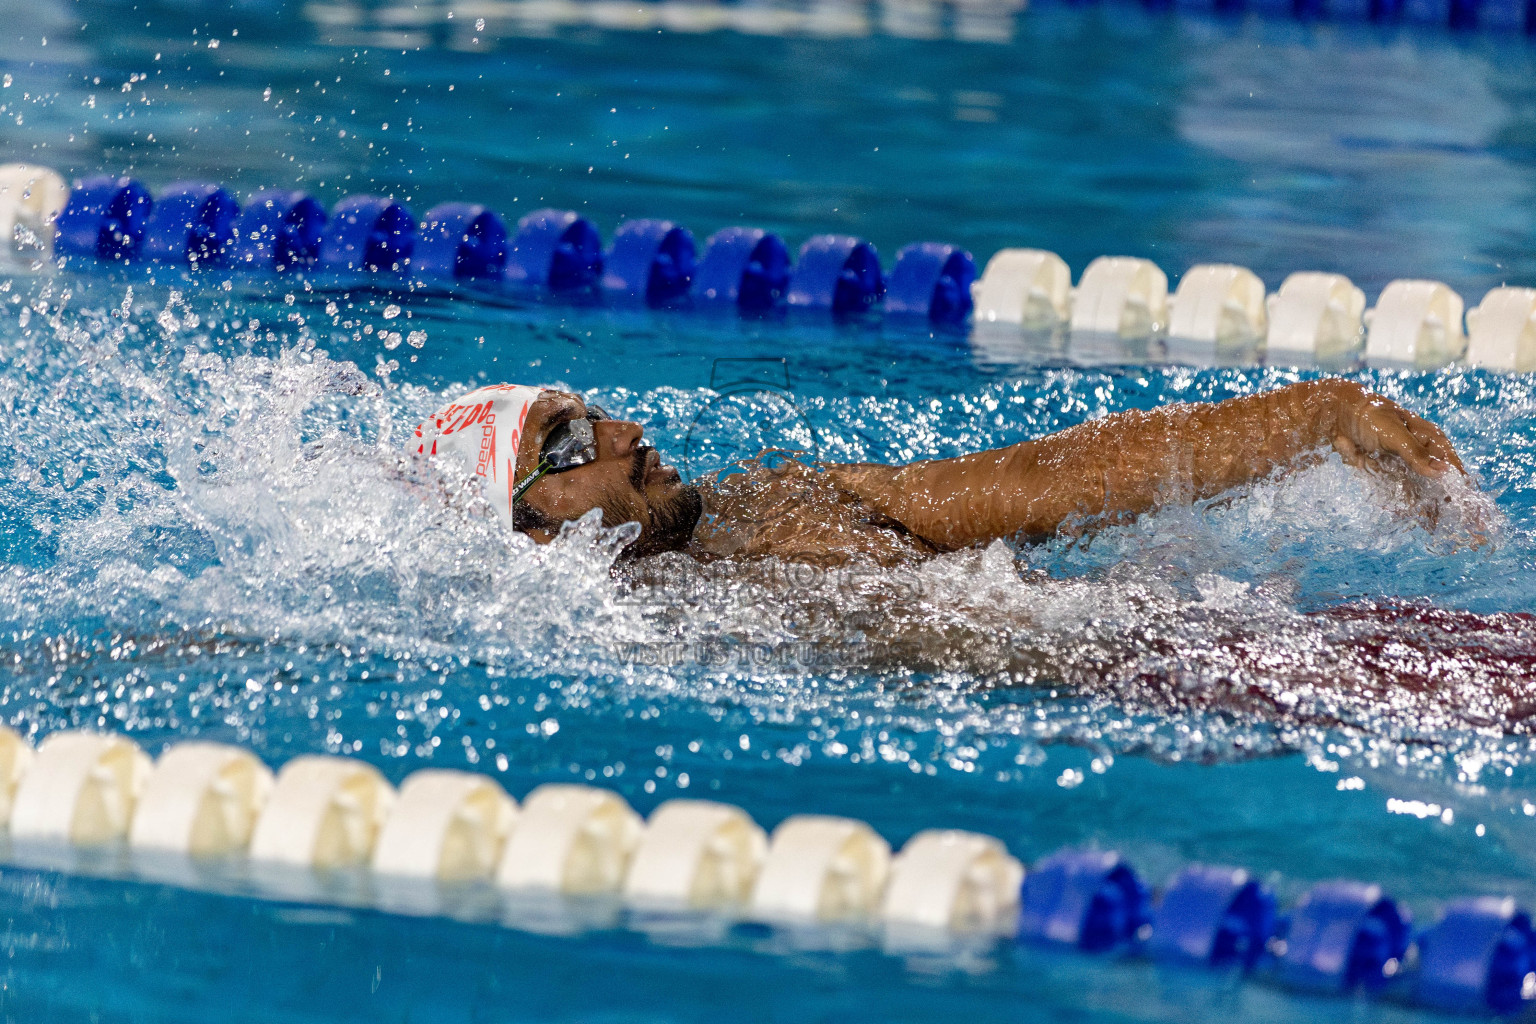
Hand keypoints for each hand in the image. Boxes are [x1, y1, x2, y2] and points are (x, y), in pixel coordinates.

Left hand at [1320, 381, 1487, 542]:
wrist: (1337, 415)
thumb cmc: (1370, 416)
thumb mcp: (1394, 434)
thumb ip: (1416, 454)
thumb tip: (1442, 472)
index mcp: (1430, 439)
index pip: (1452, 466)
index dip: (1462, 487)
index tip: (1470, 508)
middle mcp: (1422, 453)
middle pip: (1440, 483)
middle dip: (1450, 504)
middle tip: (1464, 528)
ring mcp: (1405, 465)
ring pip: (1423, 491)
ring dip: (1432, 510)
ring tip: (1443, 532)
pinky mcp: (1387, 473)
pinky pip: (1402, 494)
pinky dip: (1411, 508)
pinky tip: (1423, 524)